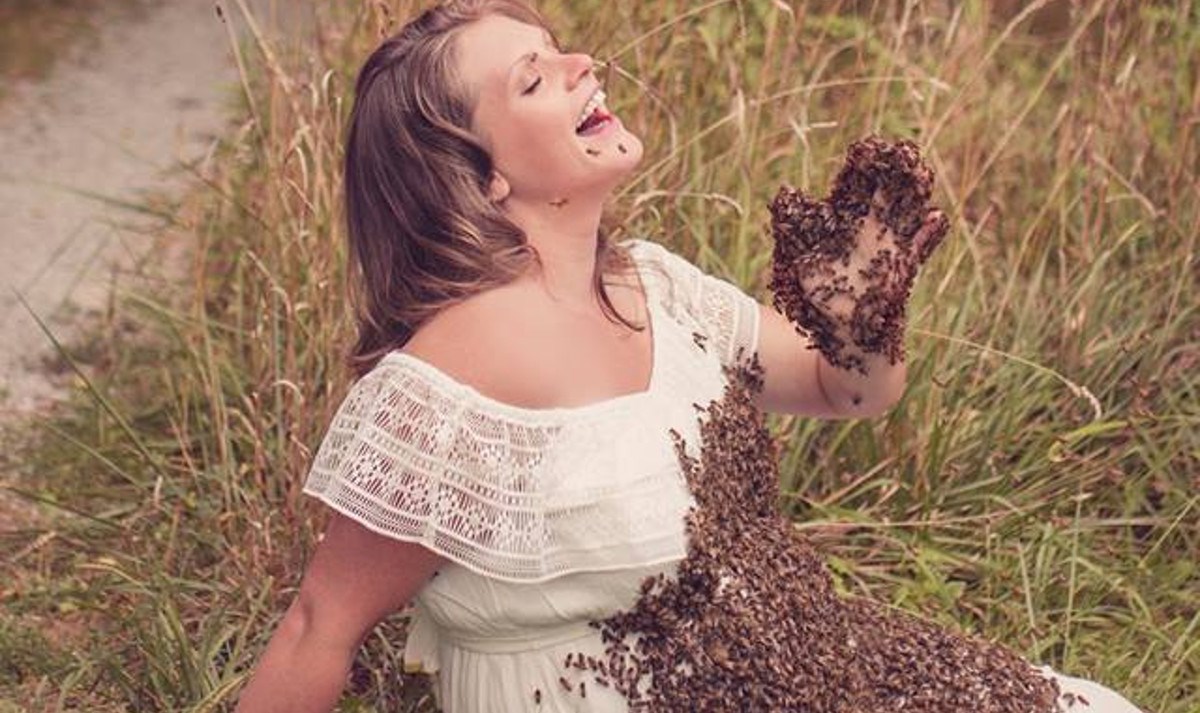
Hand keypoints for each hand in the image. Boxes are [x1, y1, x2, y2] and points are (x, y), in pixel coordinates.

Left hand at [768, 136, 949, 374]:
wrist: (842, 346)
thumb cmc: (817, 305)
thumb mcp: (798, 261)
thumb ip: (794, 227)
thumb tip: (786, 192)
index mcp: (845, 230)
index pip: (855, 193)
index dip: (861, 172)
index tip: (866, 149)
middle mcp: (871, 238)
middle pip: (884, 201)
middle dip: (892, 179)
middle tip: (899, 152)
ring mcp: (889, 256)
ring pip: (904, 221)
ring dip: (914, 201)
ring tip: (921, 176)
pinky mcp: (901, 279)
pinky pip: (917, 255)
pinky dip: (927, 239)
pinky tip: (936, 220)